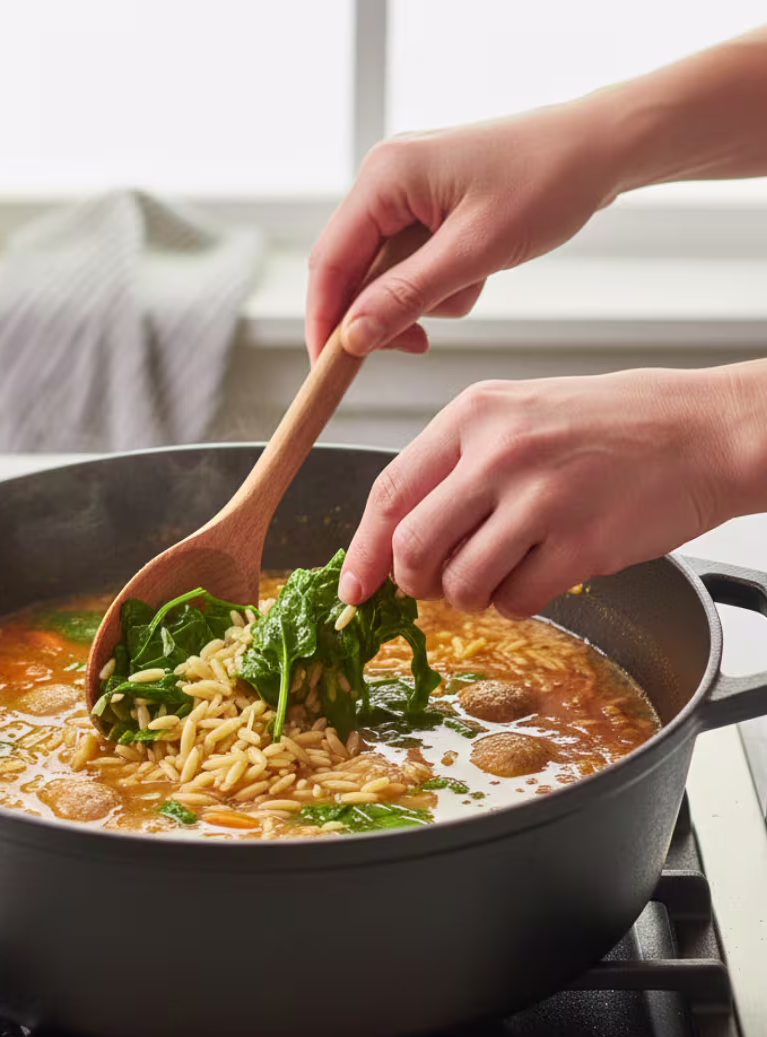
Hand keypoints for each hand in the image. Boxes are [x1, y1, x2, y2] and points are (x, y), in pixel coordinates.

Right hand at [305, 100, 622, 360]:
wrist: (602, 149)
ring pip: (385, 276)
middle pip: (352, 273)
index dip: (325, 321)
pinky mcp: (426, 209)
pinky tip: (478, 271)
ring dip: (424, 298)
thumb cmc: (549, 180)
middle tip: (417, 345)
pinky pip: (412, 266)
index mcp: (384, 177)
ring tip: (473, 283)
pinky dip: (441, 284)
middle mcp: (385, 181)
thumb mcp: (474, 251)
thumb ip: (406, 296)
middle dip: (384, 313)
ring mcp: (404, 194)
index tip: (330, 370)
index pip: (330, 263)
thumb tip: (353, 338)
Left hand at [338, 366, 760, 617]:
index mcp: (473, 415)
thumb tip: (396, 537)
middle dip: (413, 581)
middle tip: (434, 583)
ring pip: (460, 583)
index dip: (363, 551)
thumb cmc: (606, 425)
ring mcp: (541, 500)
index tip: (352, 588)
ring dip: (467, 597)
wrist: (703, 431)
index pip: (389, 493)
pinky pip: (514, 601)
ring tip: (497, 574)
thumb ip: (454, 466)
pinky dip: (514, 603)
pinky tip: (538, 575)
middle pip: (413, 546)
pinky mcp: (581, 545)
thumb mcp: (516, 415)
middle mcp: (500, 454)